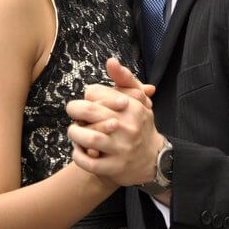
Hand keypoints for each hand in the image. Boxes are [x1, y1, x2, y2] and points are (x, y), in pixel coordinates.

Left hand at [66, 66, 163, 186]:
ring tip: (75, 132)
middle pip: (88, 111)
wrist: (153, 159)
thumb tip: (110, 61)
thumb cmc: (139, 124)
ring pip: (88, 137)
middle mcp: (127, 125)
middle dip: (74, 111)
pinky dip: (78, 155)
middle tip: (74, 115)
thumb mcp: (137, 98)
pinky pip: (89, 162)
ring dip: (75, 133)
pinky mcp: (115, 167)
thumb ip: (124, 78)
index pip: (94, 93)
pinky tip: (79, 150)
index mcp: (131, 105)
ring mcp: (122, 148)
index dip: (87, 97)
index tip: (90, 102)